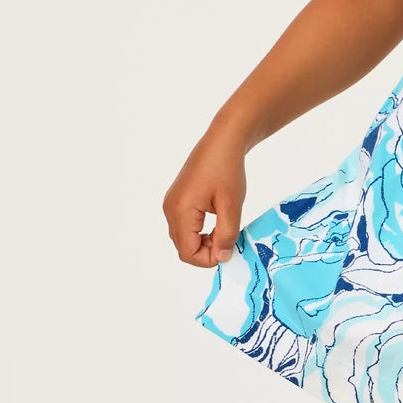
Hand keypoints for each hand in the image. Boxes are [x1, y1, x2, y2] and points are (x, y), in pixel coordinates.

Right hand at [162, 127, 247, 268]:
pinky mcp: (176, 200)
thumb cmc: (227, 170)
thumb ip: (227, 234)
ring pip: (183, 238)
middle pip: (183, 247)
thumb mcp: (231, 205)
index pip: (187, 252)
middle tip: (228, 238)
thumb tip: (222, 257)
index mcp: (181, 211)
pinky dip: (199, 231)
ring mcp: (171, 204)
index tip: (228, 249)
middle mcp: (170, 209)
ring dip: (203, 241)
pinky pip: (184, 226)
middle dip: (206, 251)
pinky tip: (215, 221)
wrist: (221, 143)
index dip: (208, 259)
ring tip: (223, 228)